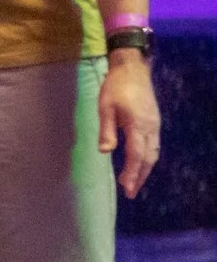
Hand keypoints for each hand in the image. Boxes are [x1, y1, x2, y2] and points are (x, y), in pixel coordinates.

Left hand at [100, 51, 160, 197]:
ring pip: (153, 152)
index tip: (126, 187)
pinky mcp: (154, 121)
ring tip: (135, 182)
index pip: (137, 155)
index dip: (132, 173)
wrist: (132, 69)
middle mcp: (150, 127)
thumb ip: (106, 131)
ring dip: (145, 169)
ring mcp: (154, 124)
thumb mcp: (105, 108)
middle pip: (149, 158)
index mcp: (137, 125)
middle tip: (130, 192)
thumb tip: (105, 152)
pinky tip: (140, 163)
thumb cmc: (115, 87)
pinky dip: (148, 158)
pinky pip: (154, 145)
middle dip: (140, 176)